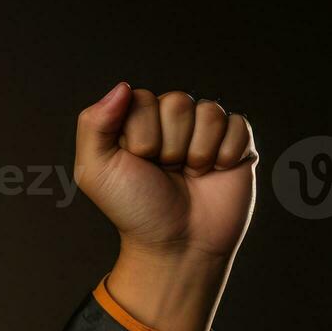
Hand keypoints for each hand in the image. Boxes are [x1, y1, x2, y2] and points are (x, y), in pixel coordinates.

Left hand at [75, 83, 256, 330]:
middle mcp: (170, 122)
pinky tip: (214, 173)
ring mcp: (205, 130)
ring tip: (188, 174)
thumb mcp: (96, 170)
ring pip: (209, 111)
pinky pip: (237, 124)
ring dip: (197, 151)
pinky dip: (225, 153)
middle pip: (177, 102)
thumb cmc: (134, 209)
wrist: (177, 243)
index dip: (140, 135)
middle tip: (165, 171)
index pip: (141, 98)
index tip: (138, 163)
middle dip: (169, 145)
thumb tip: (122, 86)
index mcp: (136, 122)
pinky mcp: (236, 141)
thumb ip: (94, 124)